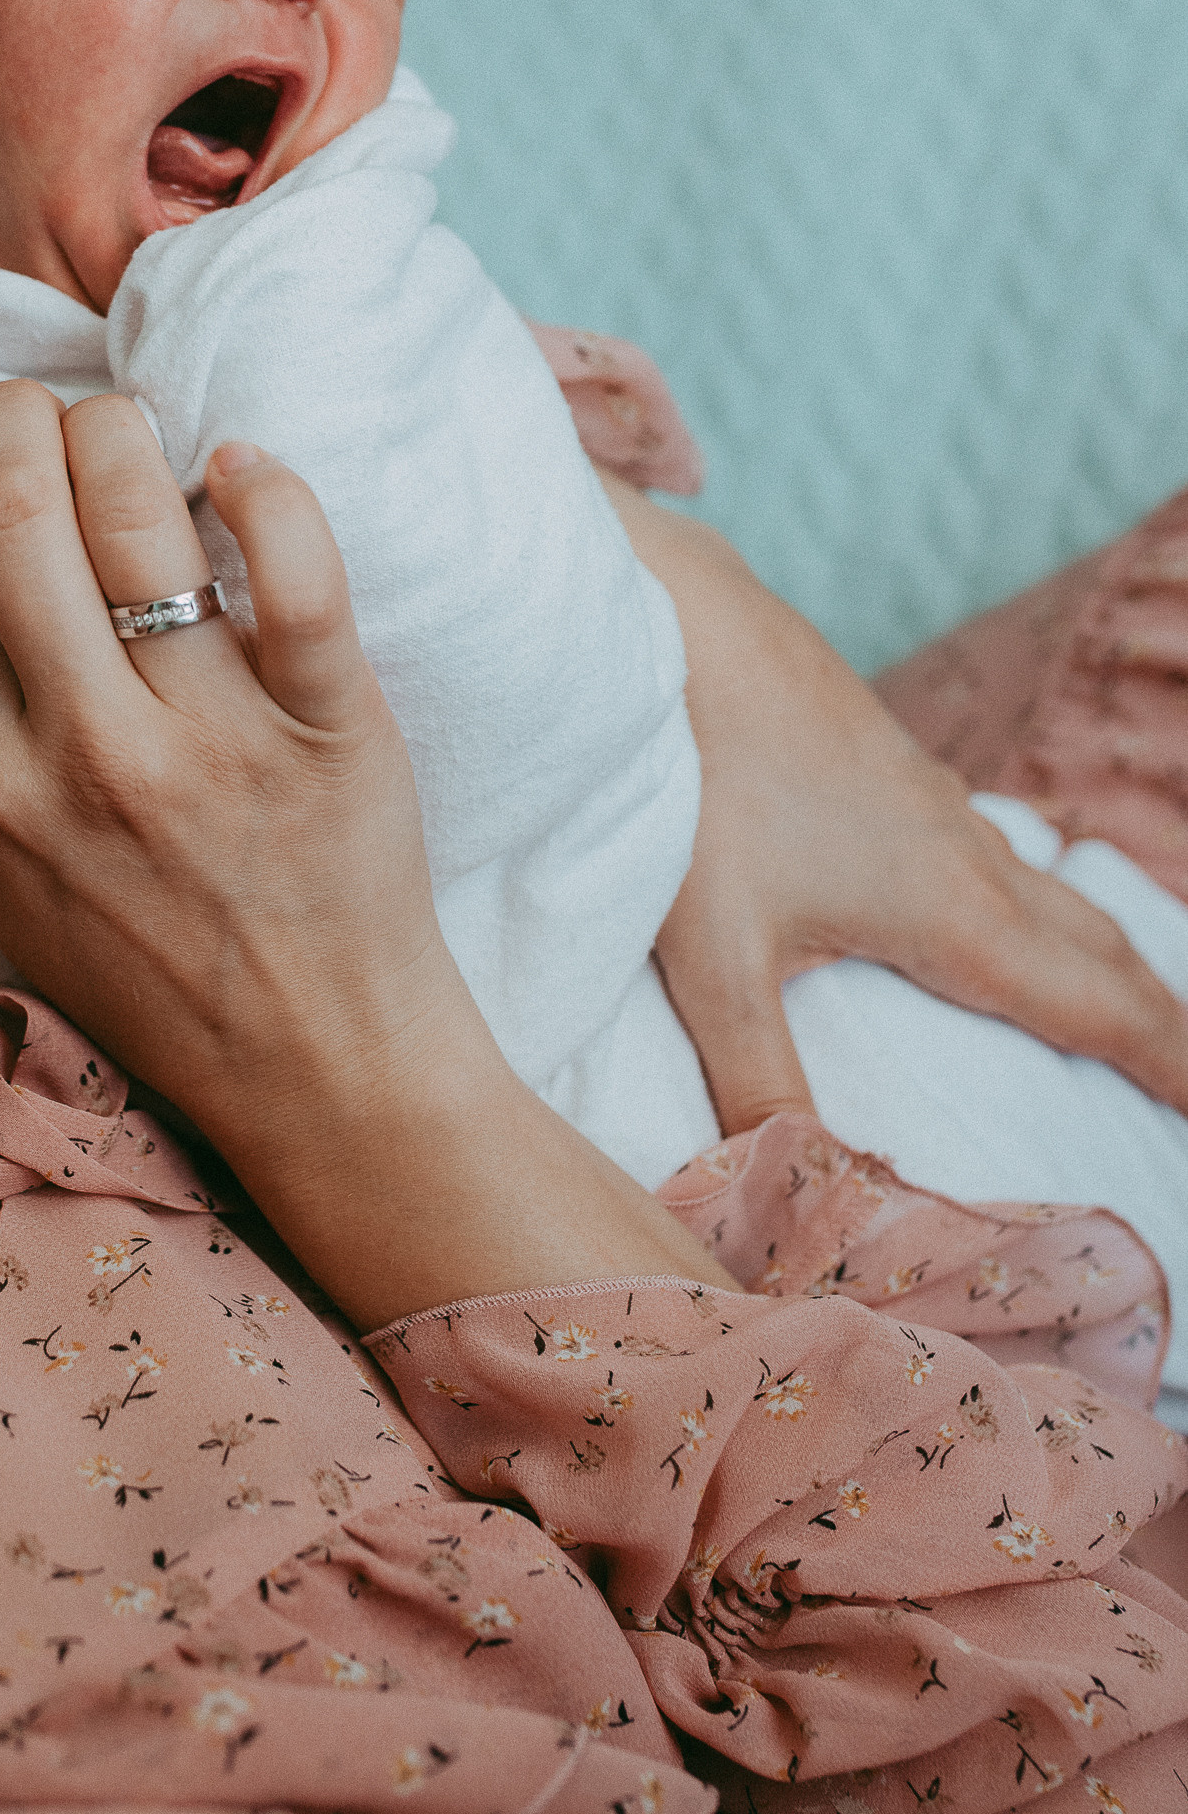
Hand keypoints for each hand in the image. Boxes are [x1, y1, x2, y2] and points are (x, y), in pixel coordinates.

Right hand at [0, 385, 733, 1325]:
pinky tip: (241, 466)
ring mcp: (215, 741)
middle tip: (43, 402)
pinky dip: (266, 491)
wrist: (314, 1063)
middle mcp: (89, 756)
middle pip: (18, 516)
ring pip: (141, 518)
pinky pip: (298, 571)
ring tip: (132, 429)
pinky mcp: (333, 727)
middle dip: (15, 417)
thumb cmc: (143, 963)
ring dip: (124, 432)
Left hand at [605, 479, 1187, 1134]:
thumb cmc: (697, 782)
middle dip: (1153, 1017)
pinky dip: (1027, 896)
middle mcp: (965, 854)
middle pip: (1094, 949)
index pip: (1096, 1010)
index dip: (1169, 1065)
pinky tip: (989, 894)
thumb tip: (787, 1189)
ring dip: (1095, 952)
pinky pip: (993, 846)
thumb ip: (755, 1081)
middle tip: (1186, 1074)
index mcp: (952, 914)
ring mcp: (932, 798)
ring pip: (1046, 890)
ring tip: (1114, 998)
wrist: (677, 624)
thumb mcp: (715, 956)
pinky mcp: (887, 760)